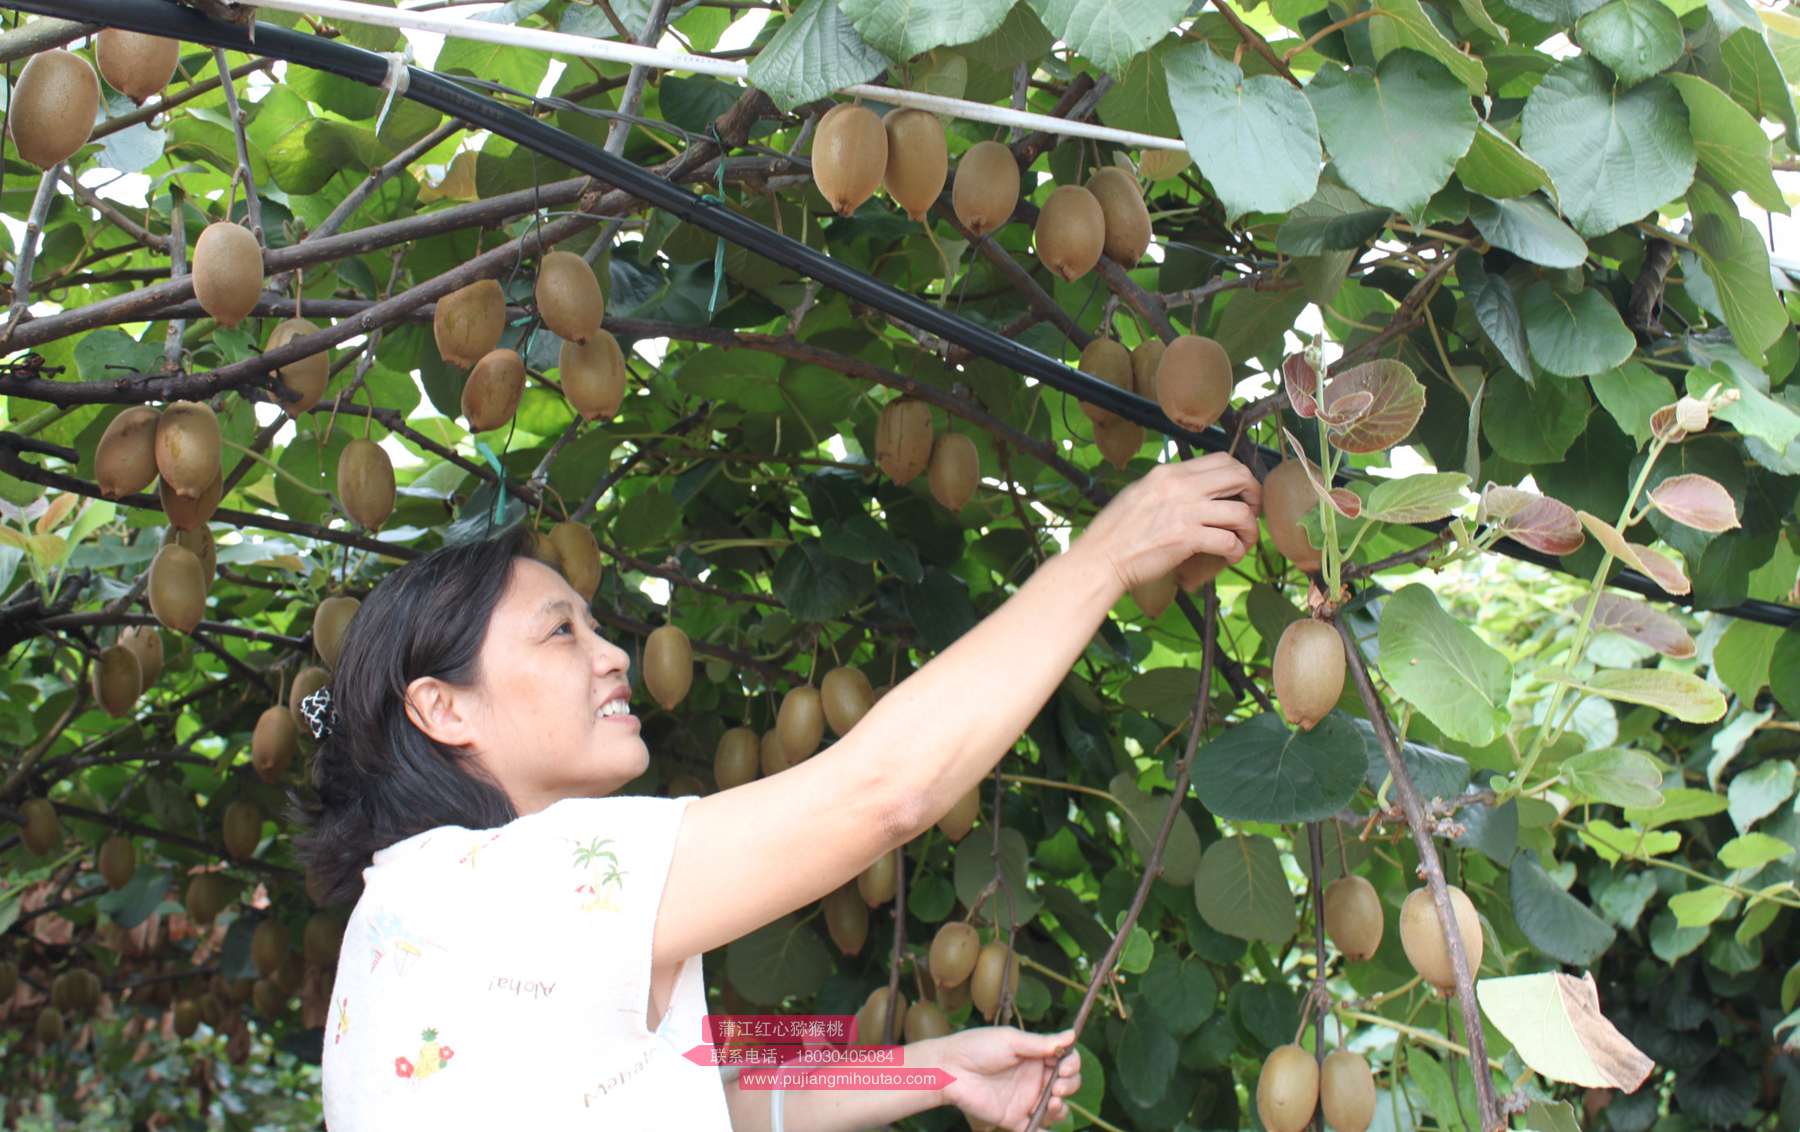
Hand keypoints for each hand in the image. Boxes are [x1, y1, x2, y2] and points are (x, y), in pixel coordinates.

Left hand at [930, 1025, 1082, 1130]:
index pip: (1066, 1062)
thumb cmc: (978, 1047)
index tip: (1064, 1067)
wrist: (950, 1069)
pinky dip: (1044, 1131)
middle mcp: (1034, 1078)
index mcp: (1035, 1057)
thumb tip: (1071, 1036)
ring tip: (1051, 1103)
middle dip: (1070, 1085)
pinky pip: (1034, 1128)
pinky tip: (1045, 1125)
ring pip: (1056, 1109)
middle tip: (1057, 1086)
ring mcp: (1025, 1100)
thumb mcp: (1011, 1040)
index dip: (1071, 1065)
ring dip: (1061, 1108)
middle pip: (1066, 1085)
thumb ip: (1041, 1043)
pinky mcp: (1014, 1118)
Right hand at [1073, 453, 1260, 595]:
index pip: (1222, 459)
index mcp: (1169, 472)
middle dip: (1254, 495)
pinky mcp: (1187, 538)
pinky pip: (1229, 541)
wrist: (1101, 557)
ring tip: (1243, 541)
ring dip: (1249, 529)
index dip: (1240, 476)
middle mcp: (1180, 486)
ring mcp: (1186, 511)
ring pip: (1241, 512)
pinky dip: (1237, 550)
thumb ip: (1168, 487)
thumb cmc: (1115, 531)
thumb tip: (1195, 489)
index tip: (1241, 493)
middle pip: (1239, 477)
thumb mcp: (1140, 493)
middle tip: (1250, 514)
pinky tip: (1231, 556)